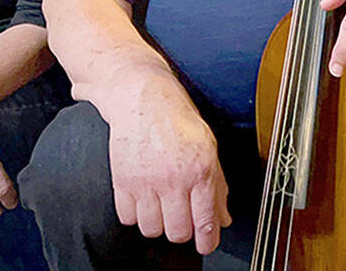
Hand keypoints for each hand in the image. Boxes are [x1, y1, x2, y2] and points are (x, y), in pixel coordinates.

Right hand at [106, 86, 230, 253]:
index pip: (205, 222)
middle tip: (183, 217)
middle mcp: (174, 180)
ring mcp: (146, 183)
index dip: (207, 241)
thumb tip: (222, 218)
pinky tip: (144, 200)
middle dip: (182, 230)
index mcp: (201, 170)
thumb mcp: (209, 147)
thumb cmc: (177, 119)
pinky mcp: (122, 183)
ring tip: (162, 206)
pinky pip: (128, 218)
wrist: (143, 100)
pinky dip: (136, 215)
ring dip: (158, 223)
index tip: (206, 244)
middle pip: (178, 232)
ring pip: (152, 230)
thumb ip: (217, 186)